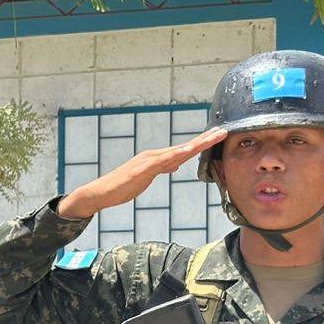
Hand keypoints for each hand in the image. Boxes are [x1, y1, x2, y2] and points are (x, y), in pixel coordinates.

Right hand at [58, 128, 226, 220]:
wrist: (99, 193)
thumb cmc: (121, 187)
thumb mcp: (146, 178)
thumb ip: (161, 169)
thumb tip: (176, 164)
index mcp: (156, 159)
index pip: (183, 150)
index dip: (201, 143)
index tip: (217, 136)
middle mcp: (153, 155)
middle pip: (184, 147)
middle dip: (204, 139)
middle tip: (223, 131)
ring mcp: (147, 161)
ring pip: (177, 151)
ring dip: (196, 144)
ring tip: (212, 138)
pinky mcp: (141, 169)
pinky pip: (162, 162)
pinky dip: (175, 155)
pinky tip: (187, 152)